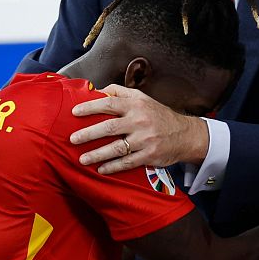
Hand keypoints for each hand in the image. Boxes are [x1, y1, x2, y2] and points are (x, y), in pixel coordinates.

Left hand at [70, 85, 207, 174]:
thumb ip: (119, 93)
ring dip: (97, 154)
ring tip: (82, 159)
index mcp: (136, 105)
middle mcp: (140, 121)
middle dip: (88, 134)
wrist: (185, 134)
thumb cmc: (158, 115)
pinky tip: (101, 169)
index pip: (109, 103)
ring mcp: (145, 140)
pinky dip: (113, 167)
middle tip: (72, 139)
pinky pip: (127, 162)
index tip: (75, 112)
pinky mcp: (149, 155)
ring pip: (116, 148)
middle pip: (109, 127)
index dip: (90, 107)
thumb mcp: (142, 98)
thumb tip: (97, 90)